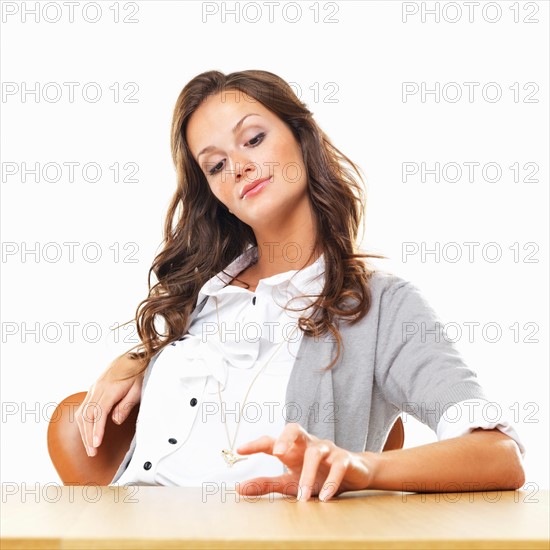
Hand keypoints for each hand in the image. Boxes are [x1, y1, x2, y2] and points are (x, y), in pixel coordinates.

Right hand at [75, 354, 145, 456]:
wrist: (133, 357)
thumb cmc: (138, 373)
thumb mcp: (138, 388)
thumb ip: (126, 404)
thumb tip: (115, 421)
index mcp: (109, 388)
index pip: (99, 412)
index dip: (96, 429)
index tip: (96, 443)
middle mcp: (98, 388)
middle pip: (87, 414)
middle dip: (88, 435)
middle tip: (92, 452)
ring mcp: (94, 388)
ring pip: (82, 412)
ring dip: (84, 431)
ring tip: (89, 447)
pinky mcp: (94, 389)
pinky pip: (84, 407)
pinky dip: (84, 422)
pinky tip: (87, 432)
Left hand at [234, 422, 376, 501]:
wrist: (353, 474)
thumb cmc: (317, 476)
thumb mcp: (290, 482)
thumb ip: (266, 484)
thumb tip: (238, 488)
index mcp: (292, 449)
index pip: (272, 441)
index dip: (256, 444)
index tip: (240, 450)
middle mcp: (308, 444)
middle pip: (294, 429)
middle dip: (285, 437)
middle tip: (277, 452)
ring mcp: (327, 449)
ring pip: (315, 453)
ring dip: (308, 474)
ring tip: (303, 496)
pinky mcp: (344, 458)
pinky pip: (338, 465)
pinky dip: (331, 481)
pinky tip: (324, 496)